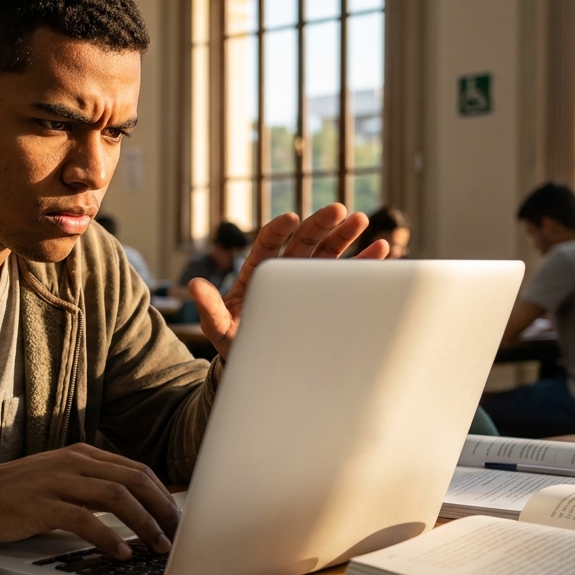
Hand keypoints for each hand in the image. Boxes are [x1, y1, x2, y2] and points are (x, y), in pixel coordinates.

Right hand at [0, 443, 180, 558]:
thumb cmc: (21, 494)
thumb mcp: (63, 480)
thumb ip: (95, 487)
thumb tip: (138, 510)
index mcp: (84, 455)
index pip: (137, 470)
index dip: (164, 496)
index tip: (179, 520)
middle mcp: (74, 462)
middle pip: (134, 480)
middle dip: (162, 509)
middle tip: (179, 535)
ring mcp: (58, 481)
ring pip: (115, 497)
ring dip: (144, 523)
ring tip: (159, 546)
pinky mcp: (41, 504)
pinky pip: (83, 519)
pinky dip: (107, 537)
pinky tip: (121, 552)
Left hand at [190, 203, 388, 359]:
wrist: (258, 365)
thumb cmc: (236, 342)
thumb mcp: (218, 326)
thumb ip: (209, 307)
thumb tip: (193, 287)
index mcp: (258, 272)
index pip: (268, 244)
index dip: (278, 230)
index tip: (290, 220)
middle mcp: (285, 271)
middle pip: (303, 241)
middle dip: (320, 225)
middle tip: (338, 210)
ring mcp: (307, 282)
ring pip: (327, 253)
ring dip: (345, 236)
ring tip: (361, 220)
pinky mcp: (327, 296)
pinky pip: (347, 275)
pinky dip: (363, 262)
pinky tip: (380, 248)